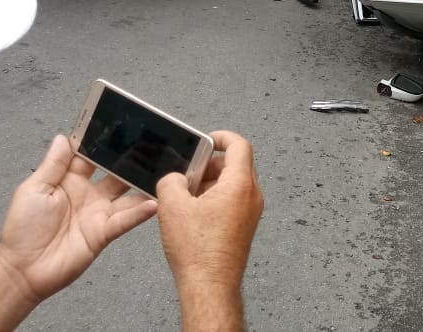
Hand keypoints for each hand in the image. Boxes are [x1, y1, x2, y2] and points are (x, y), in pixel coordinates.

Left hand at [0, 135, 157, 302]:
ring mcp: (99, 213)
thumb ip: (53, 165)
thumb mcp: (33, 189)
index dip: (105, 144)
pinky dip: (140, 212)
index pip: (92, 157)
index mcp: (70, 181)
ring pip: (128, 195)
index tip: (120, 128)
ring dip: (143, 186)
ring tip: (161, 173)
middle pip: (116, 173)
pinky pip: (126, 220)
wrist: (22, 270)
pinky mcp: (104, 233)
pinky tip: (153, 202)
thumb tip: (63, 138)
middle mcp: (88, 195)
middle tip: (151, 147)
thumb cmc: (21, 231)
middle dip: (132, 161)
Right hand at [156, 131, 262, 292]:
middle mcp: (252, 196)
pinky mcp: (244, 226)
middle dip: (209, 165)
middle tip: (188, 172)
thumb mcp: (172, 206)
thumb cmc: (199, 252)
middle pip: (236, 164)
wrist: (209, 286)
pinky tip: (193, 212)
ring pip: (233, 184)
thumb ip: (170, 181)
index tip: (207, 140)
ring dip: (210, 183)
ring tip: (186, 195)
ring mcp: (250, 213)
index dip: (221, 137)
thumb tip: (173, 178)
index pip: (240, 145)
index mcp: (240, 184)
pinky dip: (215, 198)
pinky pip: (232, 201)